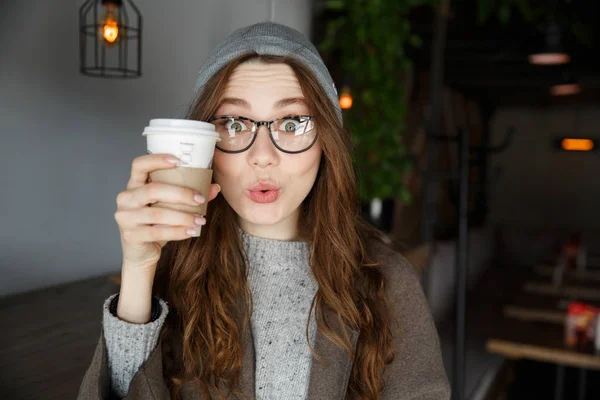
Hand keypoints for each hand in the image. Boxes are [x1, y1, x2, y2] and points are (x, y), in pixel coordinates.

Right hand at [114, 153, 220, 270]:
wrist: (141, 253)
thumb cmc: (156, 224)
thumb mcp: (171, 207)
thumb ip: (189, 196)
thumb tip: (214, 187)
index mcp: (134, 185)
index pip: (139, 165)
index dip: (157, 160)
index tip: (179, 160)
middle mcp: (126, 198)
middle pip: (153, 189)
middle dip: (180, 193)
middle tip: (199, 199)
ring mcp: (125, 217)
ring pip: (157, 213)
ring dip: (183, 216)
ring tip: (201, 219)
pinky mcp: (130, 235)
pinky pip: (157, 232)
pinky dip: (178, 231)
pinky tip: (192, 231)